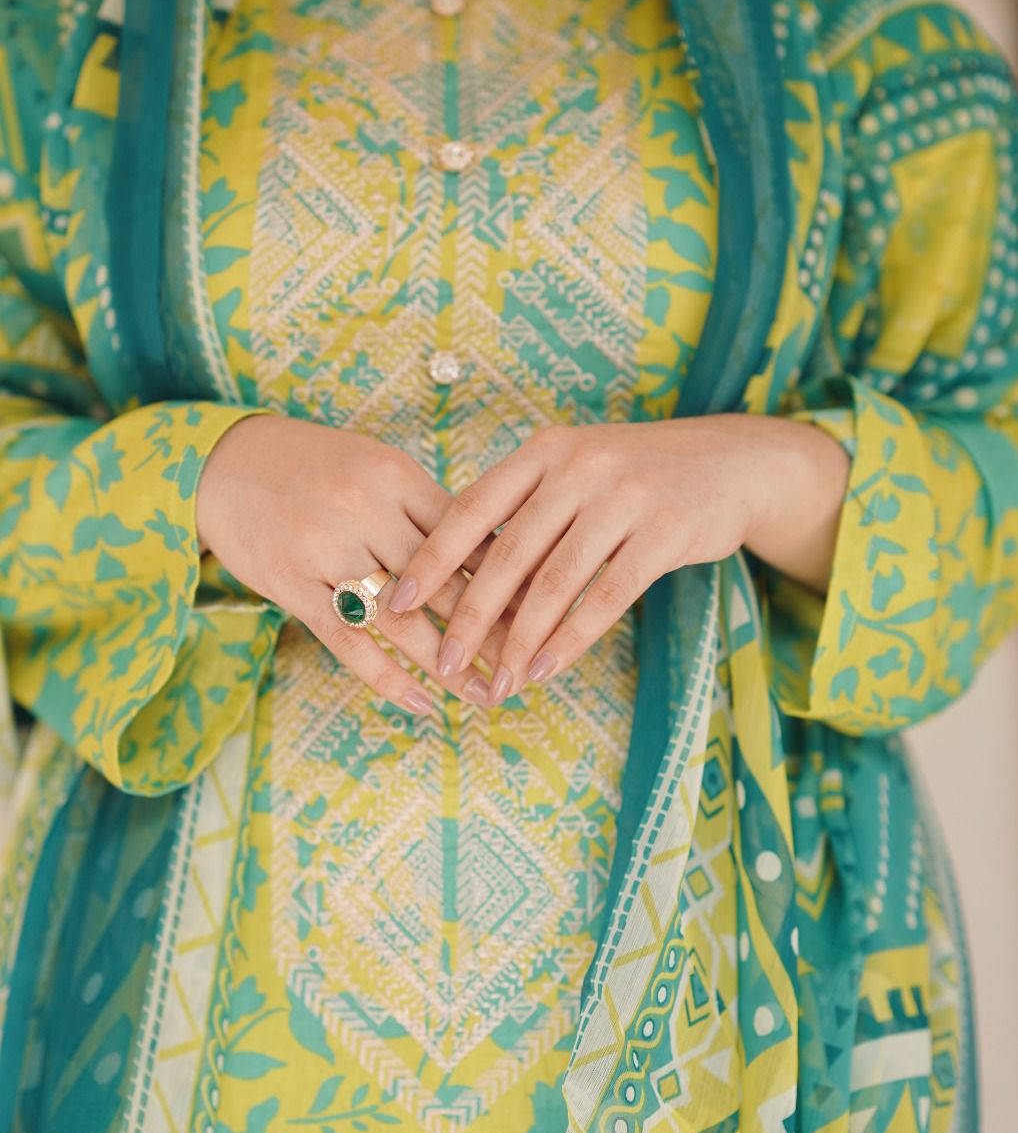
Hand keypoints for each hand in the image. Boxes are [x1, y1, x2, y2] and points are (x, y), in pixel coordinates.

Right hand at [195, 414, 515, 716]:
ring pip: (402, 618)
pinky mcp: (292, 583)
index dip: (510, 579)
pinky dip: (385, 675)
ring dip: (448, 664)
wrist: (221, 463)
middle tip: (530, 665)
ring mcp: (327, 548)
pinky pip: (348, 639)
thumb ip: (425, 510)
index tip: (547, 614)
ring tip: (486, 695)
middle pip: (445, 582)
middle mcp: (366, 510)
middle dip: (493, 629)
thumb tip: (496, 555)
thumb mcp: (374, 469)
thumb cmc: (312, 468)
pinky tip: (419, 702)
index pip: (469, 536)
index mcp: (397, 477)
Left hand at [388, 416, 849, 704]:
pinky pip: (606, 595)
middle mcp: (579, 466)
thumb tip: (458, 574)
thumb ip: (526, 510)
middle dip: (470, 614)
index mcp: (545, 451)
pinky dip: (572, 638)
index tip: (399, 599)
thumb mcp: (577, 470)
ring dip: (520, 640)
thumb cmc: (637, 477)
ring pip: (555, 581)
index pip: (472, 506)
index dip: (433, 556)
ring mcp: (624, 497)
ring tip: (496, 681)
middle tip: (442, 660)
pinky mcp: (664, 532)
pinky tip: (546, 668)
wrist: (732, 464)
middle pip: (509, 552)